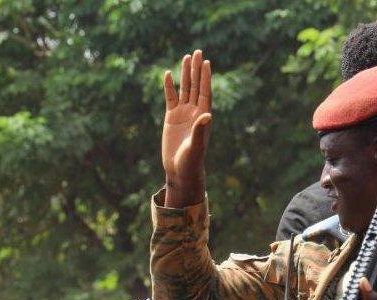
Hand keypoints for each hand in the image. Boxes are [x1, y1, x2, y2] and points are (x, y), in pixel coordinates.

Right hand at [162, 49, 212, 205]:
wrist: (180, 170)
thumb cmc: (191, 161)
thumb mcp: (196, 146)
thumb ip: (201, 130)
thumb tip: (208, 115)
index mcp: (203, 116)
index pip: (205, 92)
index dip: (206, 77)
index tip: (207, 62)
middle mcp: (195, 112)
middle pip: (196, 86)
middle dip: (197, 69)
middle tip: (198, 52)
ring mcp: (183, 114)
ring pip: (185, 89)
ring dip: (186, 74)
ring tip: (186, 57)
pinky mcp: (171, 117)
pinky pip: (171, 98)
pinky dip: (170, 87)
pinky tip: (169, 74)